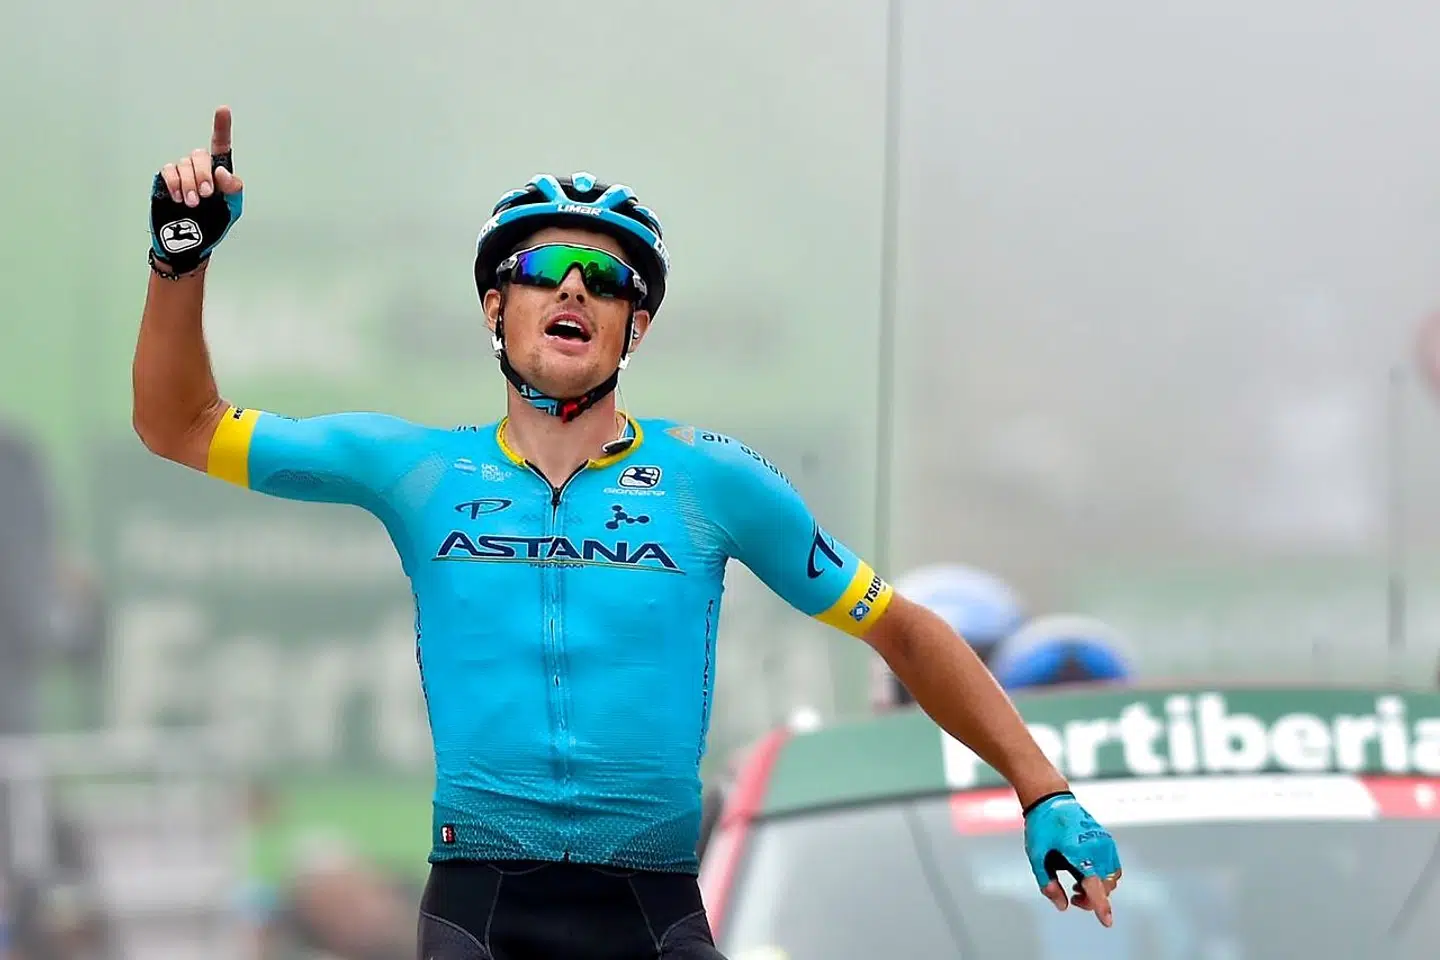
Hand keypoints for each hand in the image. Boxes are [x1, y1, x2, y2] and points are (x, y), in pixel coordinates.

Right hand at [149, 106, 244, 275]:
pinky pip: (169, 171)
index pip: (220, 146)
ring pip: (183, 164)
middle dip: (203, 175)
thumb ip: (232, 190)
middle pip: (200, 156)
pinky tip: (179, 198)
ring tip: (192, 203)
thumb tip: (223, 172)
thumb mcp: (231, 210)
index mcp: (218, 173)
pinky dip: (175, 184)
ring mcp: (182, 173)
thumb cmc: (213, 225)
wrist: (189, 244)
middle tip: (206, 196)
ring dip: (189, 183)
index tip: (223, 110)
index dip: (221, 127)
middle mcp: (199, 168)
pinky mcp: (166, 180)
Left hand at [1022, 791, 1120, 926]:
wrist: (1051, 799)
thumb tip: (1063, 906)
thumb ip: (1048, 883)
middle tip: (1072, 895)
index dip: (1101, 907)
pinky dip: (1101, 875)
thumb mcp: (1037, 856)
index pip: (1095, 886)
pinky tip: (1083, 871)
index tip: (1107, 922)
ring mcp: (1105, 842)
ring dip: (1098, 886)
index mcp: (1080, 852)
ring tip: (1076, 884)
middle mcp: (1098, 848)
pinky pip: (1111, 865)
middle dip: (1092, 898)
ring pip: (1111, 877)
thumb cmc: (1042, 827)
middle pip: (1105, 886)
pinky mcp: (1106, 839)